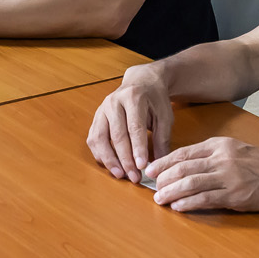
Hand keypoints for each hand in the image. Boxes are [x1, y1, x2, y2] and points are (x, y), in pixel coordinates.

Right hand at [88, 64, 174, 180]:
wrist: (141, 81)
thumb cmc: (155, 99)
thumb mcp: (165, 116)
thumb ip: (162, 139)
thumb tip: (159, 164)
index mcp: (133, 98)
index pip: (134, 127)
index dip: (138, 149)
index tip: (142, 167)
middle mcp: (114, 102)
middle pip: (116, 135)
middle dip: (125, 159)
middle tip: (134, 177)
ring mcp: (102, 108)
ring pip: (99, 137)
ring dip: (109, 159)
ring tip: (120, 174)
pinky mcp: (96, 116)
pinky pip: (93, 138)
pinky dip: (99, 154)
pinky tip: (109, 165)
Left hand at [144, 136, 258, 212]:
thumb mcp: (239, 151)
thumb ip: (215, 156)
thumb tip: (188, 166)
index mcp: (221, 145)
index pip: (184, 152)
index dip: (164, 162)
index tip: (151, 170)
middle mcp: (223, 158)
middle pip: (183, 167)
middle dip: (162, 178)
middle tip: (151, 187)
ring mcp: (230, 177)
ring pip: (190, 183)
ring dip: (171, 192)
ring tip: (159, 200)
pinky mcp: (237, 196)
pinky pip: (206, 199)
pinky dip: (188, 203)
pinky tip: (178, 207)